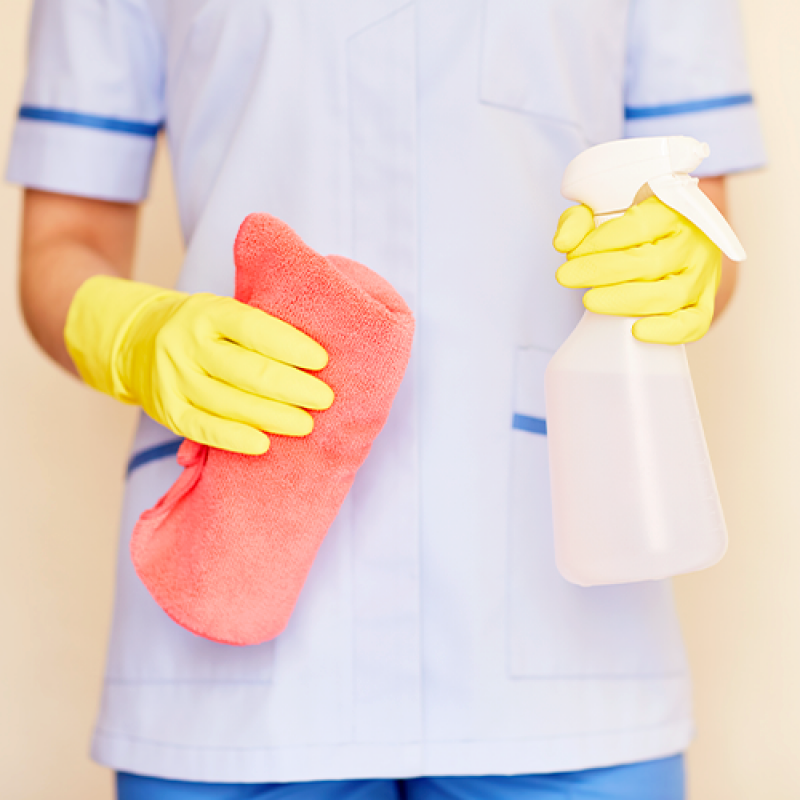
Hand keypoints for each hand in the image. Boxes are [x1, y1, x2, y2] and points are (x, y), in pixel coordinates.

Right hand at [65, 276, 333, 453]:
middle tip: (325, 399)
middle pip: (247, 370)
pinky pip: (204, 429)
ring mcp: (174, 378)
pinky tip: (264, 444)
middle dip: (292, 388)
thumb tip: (316, 357)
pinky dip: (235, 439)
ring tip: (306, 424)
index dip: (291, 346)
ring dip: (273, 416)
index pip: (254, 328)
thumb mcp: (224, 312)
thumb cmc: (201, 329)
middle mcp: (187, 343)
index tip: (322, 361)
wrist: (136, 341)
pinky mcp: (168, 410)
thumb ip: (259, 327)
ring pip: (230, 403)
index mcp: (208, 312)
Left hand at [553, 196, 721, 344]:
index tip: (572, 254)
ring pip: (669, 295)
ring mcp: (703, 275)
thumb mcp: (601, 212)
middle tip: (566, 277)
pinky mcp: (704, 303)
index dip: (599, 242)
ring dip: (623, 301)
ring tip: (589, 300)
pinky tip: (636, 331)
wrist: (667, 241)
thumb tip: (563, 242)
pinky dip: (667, 331)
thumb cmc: (632, 229)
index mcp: (675, 210)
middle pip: (649, 262)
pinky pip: (694, 323)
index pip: (637, 226)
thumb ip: (578, 221)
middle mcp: (694, 242)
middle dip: (600, 271)